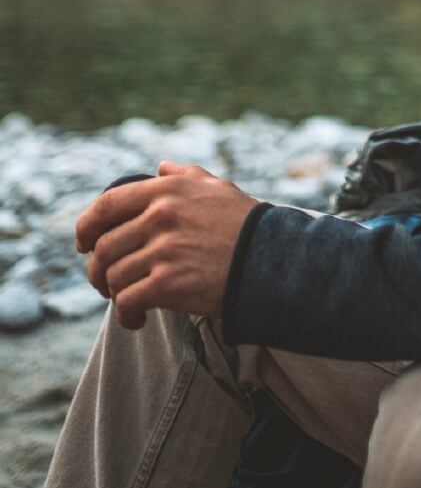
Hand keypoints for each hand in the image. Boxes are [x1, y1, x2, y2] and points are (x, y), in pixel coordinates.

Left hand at [76, 162, 257, 330]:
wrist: (271, 261)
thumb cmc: (245, 225)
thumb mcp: (218, 189)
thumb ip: (185, 176)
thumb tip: (160, 168)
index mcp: (167, 192)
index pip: (107, 205)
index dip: (86, 226)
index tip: (83, 243)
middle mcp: (161, 217)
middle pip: (104, 247)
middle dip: (98, 270)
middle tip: (107, 283)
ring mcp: (164, 250)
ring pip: (112, 276)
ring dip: (113, 294)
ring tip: (126, 301)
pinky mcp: (169, 284)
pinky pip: (127, 302)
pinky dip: (126, 316)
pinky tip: (138, 320)